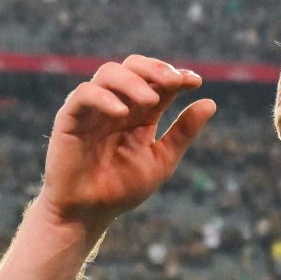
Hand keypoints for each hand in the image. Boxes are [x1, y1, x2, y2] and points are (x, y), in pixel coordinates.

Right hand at [37, 55, 215, 230]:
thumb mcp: (161, 160)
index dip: (176, 76)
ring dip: (133, 81)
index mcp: (139, 112)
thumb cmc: (121, 188)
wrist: (88, 213)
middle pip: (133, 66)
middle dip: (155, 69)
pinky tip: (122, 113)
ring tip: (151, 100)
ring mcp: (92, 108)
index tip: (195, 82)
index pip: (158, 81)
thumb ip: (183, 133)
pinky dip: (104, 98)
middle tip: (174, 82)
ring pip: (109, 73)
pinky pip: (84, 95)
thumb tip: (211, 103)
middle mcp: (116, 103)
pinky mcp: (69, 117)